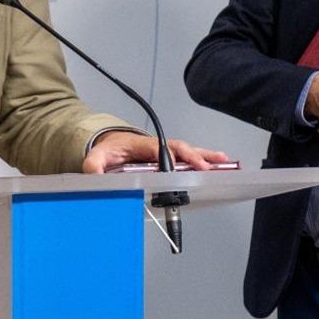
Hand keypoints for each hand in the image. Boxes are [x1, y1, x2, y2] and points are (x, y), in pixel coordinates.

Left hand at [81, 130, 230, 173]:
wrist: (111, 143)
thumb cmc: (108, 149)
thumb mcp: (97, 156)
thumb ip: (94, 165)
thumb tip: (95, 174)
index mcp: (142, 145)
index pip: (160, 150)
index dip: (173, 158)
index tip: (183, 165)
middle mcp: (156, 146)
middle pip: (180, 149)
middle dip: (195, 157)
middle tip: (209, 166)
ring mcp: (164, 151)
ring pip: (188, 152)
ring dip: (205, 156)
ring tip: (224, 162)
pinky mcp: (168, 158)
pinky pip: (187, 158)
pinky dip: (203, 160)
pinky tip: (218, 165)